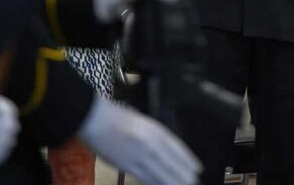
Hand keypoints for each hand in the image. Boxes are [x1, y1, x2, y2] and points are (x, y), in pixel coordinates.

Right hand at [78, 95, 200, 184]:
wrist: (97, 119)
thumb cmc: (117, 116)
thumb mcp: (141, 120)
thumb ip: (153, 134)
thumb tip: (164, 149)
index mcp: (153, 129)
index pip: (175, 147)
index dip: (187, 158)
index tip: (196, 167)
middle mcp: (149, 143)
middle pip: (170, 162)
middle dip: (183, 173)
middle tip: (193, 181)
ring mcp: (138, 155)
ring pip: (160, 172)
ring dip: (172, 181)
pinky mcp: (127, 165)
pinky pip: (145, 177)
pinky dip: (155, 183)